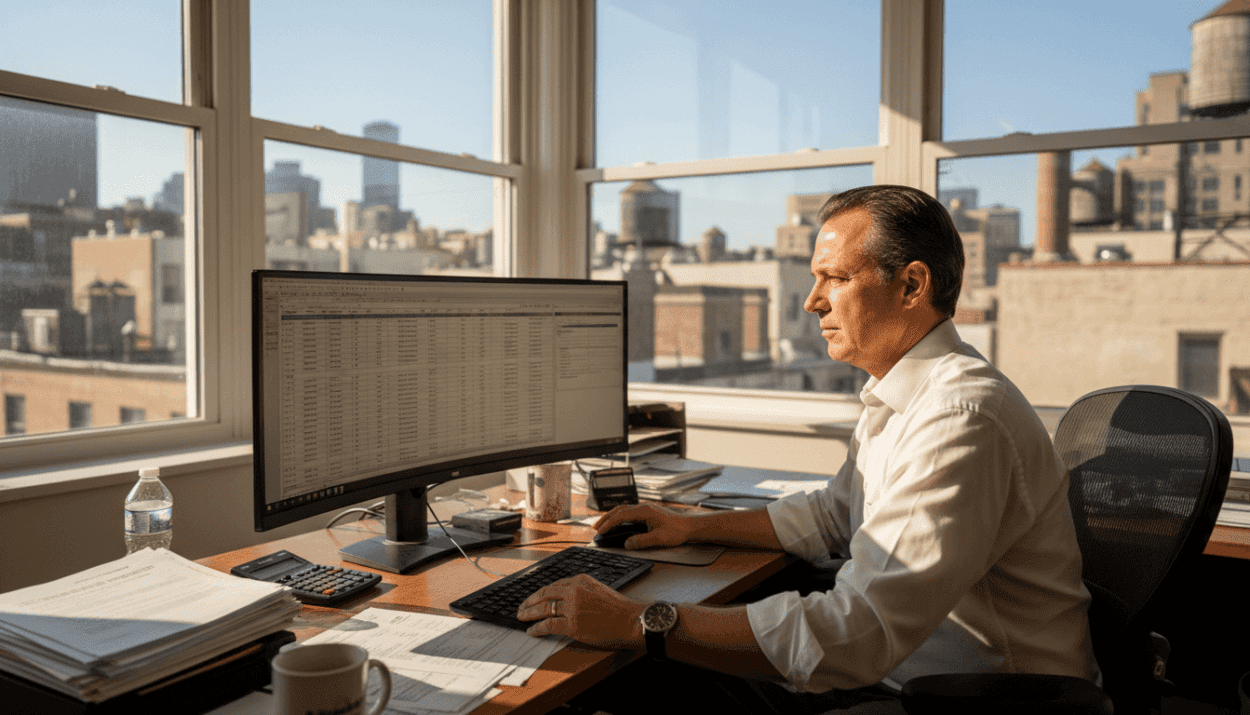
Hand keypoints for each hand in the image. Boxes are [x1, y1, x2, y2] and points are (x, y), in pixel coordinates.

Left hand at [515, 574, 645, 646]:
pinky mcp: (572, 624)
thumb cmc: (619, 610)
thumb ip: (582, 592)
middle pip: (545, 594)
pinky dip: (537, 628)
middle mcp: (574, 590)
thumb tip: (567, 601)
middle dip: (530, 601)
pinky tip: (532, 631)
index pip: (554, 585)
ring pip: (543, 609)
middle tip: (522, 607)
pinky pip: (548, 625)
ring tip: (522, 617)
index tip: (535, 597)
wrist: (631, 621)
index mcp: (581, 580)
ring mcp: (572, 607)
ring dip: (529, 614)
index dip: (541, 593)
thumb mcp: (599, 590)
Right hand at [593, 502, 692, 549]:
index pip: (621, 515)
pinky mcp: (648, 513)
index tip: (600, 531)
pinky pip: (630, 513)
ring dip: (612, 517)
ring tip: (603, 526)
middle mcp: (644, 507)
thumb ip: (641, 541)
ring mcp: (646, 509)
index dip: (609, 524)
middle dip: (606, 519)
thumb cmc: (678, 531)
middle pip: (620, 510)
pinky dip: (620, 518)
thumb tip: (627, 544)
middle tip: (595, 528)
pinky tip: (618, 524)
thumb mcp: (659, 539)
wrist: (690, 526)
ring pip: (624, 510)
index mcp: (644, 511)